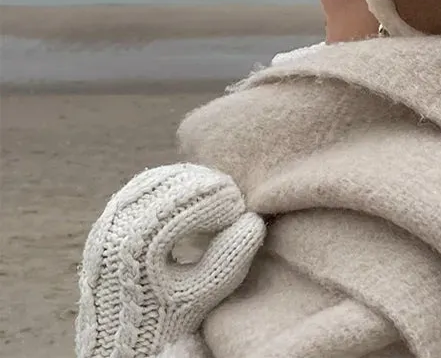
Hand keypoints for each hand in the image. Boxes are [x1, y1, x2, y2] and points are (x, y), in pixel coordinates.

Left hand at [76, 163, 264, 357]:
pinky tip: (192, 200)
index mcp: (133, 244)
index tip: (242, 211)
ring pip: (155, 178)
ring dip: (190, 183)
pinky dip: (171, 186)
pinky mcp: (108, 220)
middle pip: (169, 183)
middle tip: (234, 202)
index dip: (218, 200)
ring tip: (217, 199)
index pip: (183, 201)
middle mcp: (114, 224)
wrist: (117, 346)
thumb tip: (253, 221)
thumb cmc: (160, 326)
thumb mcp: (199, 298)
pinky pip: (142, 186)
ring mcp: (107, 220)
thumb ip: (227, 259)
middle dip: (207, 186)